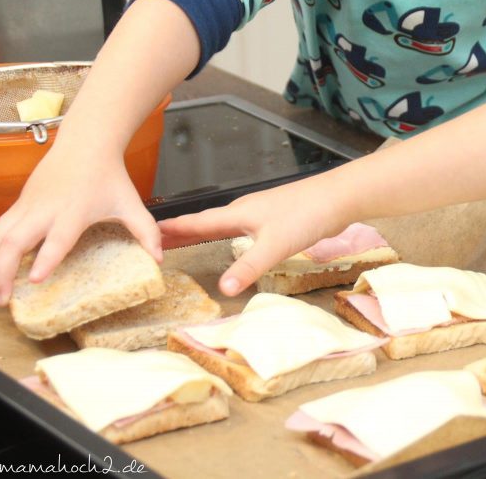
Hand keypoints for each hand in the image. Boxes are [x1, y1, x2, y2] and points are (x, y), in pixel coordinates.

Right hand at [0, 144, 160, 305]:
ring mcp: (28, 206)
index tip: (36, 280)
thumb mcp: (132, 203)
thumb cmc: (109, 176)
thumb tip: (160, 258)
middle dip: (6, 272)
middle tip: (5, 300)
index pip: (58, 238)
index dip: (46, 259)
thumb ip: (146, 231)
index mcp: (75, 211)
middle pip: (16, 241)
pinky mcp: (19, 204)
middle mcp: (46, 209)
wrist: (86, 144)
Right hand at [158, 176, 351, 296]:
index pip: (196, 223)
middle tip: (154, 240)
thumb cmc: (308, 214)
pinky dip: (223, 235)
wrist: (339, 197)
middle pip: (204, 223)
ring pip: (221, 224)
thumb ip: (249, 266)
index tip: (146, 233)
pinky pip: (239, 228)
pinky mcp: (274, 219)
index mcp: (237, 214)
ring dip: (200, 233)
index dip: (172, 230)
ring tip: (183, 241)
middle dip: (179, 232)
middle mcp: (244, 211)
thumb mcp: (275, 245)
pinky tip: (230, 241)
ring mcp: (259, 214)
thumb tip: (222, 288)